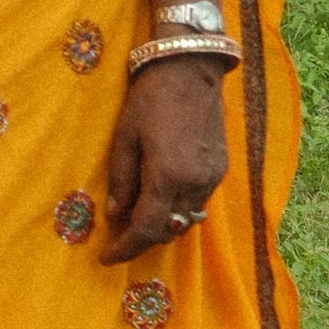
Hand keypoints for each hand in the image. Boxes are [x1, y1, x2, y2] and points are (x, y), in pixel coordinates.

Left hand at [98, 56, 230, 259]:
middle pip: (169, 230)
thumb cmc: (149, 99)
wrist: (191, 71)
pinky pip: (198, 202)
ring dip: (163, 225)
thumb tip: (115, 215)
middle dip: (144, 239)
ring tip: (138, 218)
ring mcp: (213, 178)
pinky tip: (161, 198)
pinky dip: (178, 208)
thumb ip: (121, 179)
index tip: (107, 257)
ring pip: (186, 219)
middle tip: (118, 238)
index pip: (147, 229)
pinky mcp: (221, 170)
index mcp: (167, 176)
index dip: (126, 247)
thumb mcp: (124, 137)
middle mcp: (196, 184)